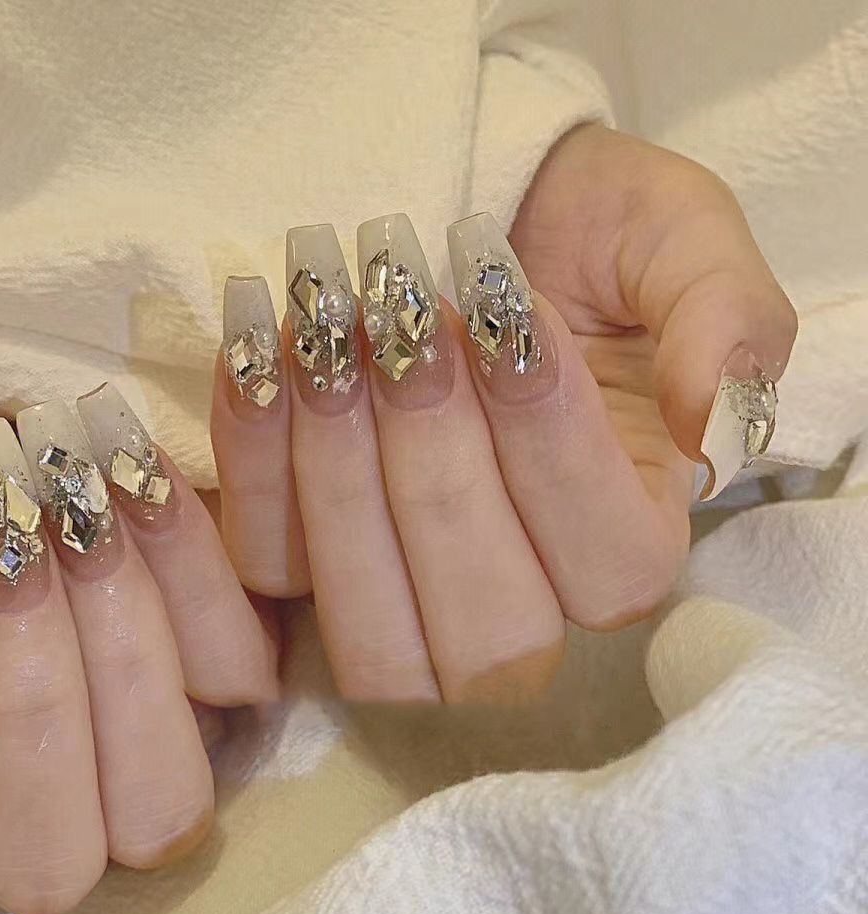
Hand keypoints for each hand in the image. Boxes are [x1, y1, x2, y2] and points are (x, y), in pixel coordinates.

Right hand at [0, 386, 276, 913]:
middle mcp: (41, 825)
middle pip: (52, 860)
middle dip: (26, 693)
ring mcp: (145, 770)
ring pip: (160, 798)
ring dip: (120, 644)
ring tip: (71, 502)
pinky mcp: (226, 692)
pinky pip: (241, 673)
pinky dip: (194, 572)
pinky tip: (133, 473)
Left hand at [210, 126, 794, 701]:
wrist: (460, 217)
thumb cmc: (583, 238)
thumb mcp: (677, 237)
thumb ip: (727, 319)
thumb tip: (714, 423)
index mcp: (629, 540)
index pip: (609, 561)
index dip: (549, 440)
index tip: (503, 297)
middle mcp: (526, 603)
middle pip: (486, 624)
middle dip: (433, 457)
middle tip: (399, 307)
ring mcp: (408, 604)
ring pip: (373, 631)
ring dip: (335, 471)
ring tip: (323, 322)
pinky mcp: (306, 570)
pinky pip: (268, 567)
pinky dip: (251, 459)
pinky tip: (253, 343)